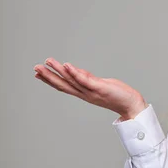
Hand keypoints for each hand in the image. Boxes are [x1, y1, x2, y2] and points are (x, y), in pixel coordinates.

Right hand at [33, 57, 147, 118]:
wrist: (132, 106)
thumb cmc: (118, 95)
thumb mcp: (100, 85)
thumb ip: (88, 79)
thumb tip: (78, 71)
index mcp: (84, 93)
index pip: (64, 86)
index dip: (50, 80)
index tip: (38, 73)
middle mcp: (85, 94)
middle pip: (63, 84)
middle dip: (48, 76)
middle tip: (35, 67)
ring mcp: (92, 91)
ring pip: (71, 81)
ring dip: (58, 71)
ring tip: (47, 62)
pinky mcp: (100, 88)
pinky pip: (85, 80)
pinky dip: (75, 73)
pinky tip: (67, 65)